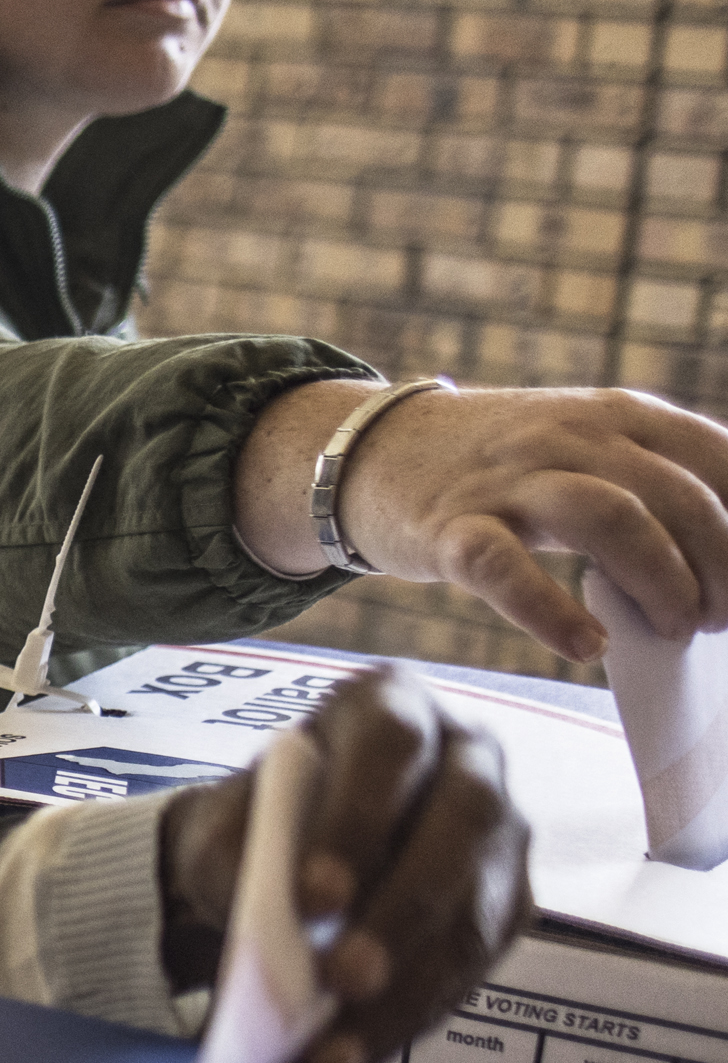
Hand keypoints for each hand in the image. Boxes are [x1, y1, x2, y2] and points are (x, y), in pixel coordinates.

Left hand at [155, 667, 533, 1062]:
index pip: (392, 749)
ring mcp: (499, 838)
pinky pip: (467, 975)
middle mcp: (467, 762)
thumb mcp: (229, 830)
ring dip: (400, 998)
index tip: (312, 899)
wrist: (266, 865)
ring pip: (473, 919)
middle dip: (399, 914)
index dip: (359, 821)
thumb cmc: (253, 829)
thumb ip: (245, 862)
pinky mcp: (505, 910)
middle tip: (341, 981)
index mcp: (393, 710)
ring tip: (324, 1062)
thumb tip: (272, 936)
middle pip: (459, 831)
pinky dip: (397, 1028)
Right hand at [235, 378, 727, 661]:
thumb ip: (653, 482)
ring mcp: (508, 481)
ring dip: (661, 581)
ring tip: (675, 630)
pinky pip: (505, 570)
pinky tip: (587, 646)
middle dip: (719, 566)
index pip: (717, 459)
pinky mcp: (450, 529)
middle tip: (721, 619)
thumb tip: (724, 558)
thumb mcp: (586, 447)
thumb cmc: (498, 467)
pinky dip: (552, 612)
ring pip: (610, 517)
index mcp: (619, 415)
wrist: (371, 451)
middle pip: (676, 495)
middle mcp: (570, 437)